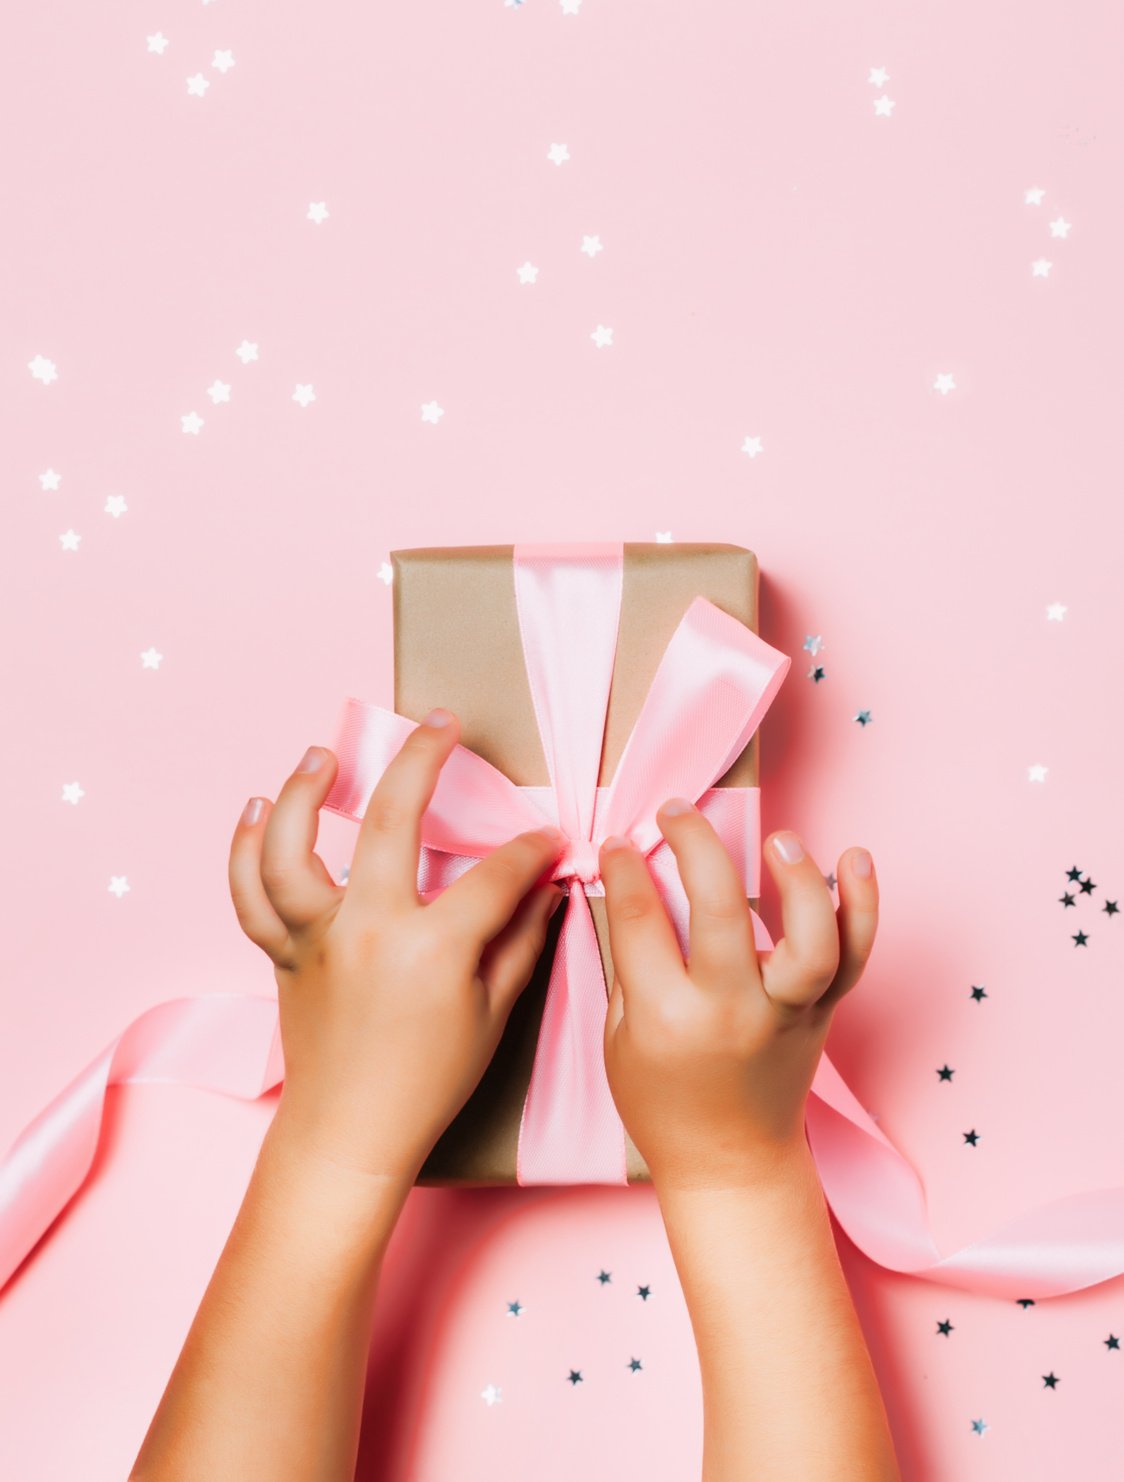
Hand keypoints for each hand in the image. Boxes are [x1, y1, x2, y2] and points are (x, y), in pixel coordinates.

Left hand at [228, 708, 566, 1182]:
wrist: (351, 1133)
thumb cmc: (428, 1081)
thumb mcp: (493, 1014)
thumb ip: (520, 940)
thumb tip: (547, 886)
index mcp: (431, 949)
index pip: (495, 875)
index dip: (530, 850)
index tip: (548, 836)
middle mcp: (366, 930)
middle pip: (390, 821)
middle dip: (423, 760)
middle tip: (442, 723)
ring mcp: (317, 938)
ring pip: (292, 849)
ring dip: (303, 793)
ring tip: (321, 755)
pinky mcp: (284, 952)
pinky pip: (250, 893)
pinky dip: (246, 848)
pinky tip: (260, 809)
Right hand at [599, 801, 878, 1191]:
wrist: (731, 1163)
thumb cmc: (664, 1102)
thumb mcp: (621, 1037)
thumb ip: (630, 962)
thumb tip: (630, 881)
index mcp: (668, 1019)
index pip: (641, 921)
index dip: (626, 868)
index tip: (622, 840)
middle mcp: (731, 1013)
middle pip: (720, 912)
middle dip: (694, 846)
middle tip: (677, 811)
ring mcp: (785, 1013)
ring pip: (809, 943)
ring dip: (799, 882)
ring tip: (779, 839)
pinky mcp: (822, 1015)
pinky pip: (855, 958)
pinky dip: (863, 907)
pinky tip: (856, 858)